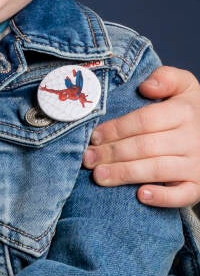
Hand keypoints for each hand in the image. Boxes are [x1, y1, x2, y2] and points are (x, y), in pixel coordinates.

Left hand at [83, 65, 199, 207]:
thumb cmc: (191, 112)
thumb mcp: (185, 87)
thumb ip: (166, 78)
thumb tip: (146, 86)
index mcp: (184, 111)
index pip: (144, 120)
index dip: (116, 129)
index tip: (94, 137)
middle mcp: (191, 138)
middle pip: (145, 146)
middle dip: (112, 153)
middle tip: (88, 159)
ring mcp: (196, 165)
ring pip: (157, 170)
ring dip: (125, 174)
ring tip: (99, 176)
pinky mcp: (198, 186)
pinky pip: (182, 195)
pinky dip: (162, 197)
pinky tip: (140, 195)